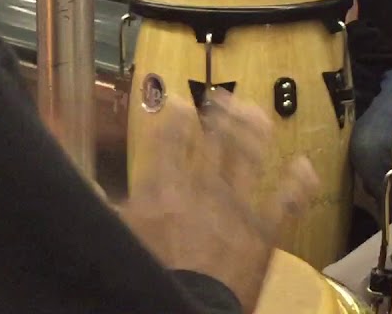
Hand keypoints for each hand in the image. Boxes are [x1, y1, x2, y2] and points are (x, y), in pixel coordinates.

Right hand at [116, 91, 318, 312]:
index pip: (167, 141)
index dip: (174, 117)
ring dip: (254, 131)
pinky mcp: (264, 232)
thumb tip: (87, 185)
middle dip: (219, 115)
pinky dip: (297, 182)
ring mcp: (237, 207)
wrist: (183, 309)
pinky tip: (305, 165)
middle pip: (214, 141)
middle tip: (221, 99)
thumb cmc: (145, 275)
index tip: (178, 101)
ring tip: (256, 112)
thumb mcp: (113, 238)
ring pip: (250, 158)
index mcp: (163, 189)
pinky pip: (287, 201)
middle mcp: (202, 189)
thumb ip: (100, 207)